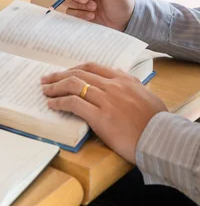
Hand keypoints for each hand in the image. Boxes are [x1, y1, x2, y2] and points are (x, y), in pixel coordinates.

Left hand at [41, 63, 166, 162]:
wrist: (161, 140)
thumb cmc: (155, 121)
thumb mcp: (145, 94)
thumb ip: (129, 83)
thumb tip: (116, 72)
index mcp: (123, 79)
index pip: (91, 67)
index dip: (73, 69)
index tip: (62, 73)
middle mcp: (113, 86)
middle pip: (78, 74)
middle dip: (58, 76)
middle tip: (45, 80)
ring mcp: (106, 100)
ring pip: (73, 85)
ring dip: (55, 87)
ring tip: (45, 91)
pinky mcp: (100, 116)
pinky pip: (74, 104)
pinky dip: (59, 102)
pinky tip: (52, 105)